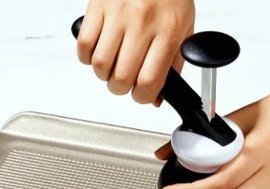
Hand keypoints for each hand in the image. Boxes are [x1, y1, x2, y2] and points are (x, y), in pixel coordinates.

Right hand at [76, 0, 194, 105]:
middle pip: (122, 78)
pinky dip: (87, 57)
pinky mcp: (97, 6)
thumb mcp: (184, 26)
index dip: (143, 98)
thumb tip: (158, 97)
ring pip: (100, 65)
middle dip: (122, 89)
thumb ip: (174, 63)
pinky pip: (84, 44)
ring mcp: (118, 14)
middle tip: (125, 82)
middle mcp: (143, 22)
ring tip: (112, 66)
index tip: (142, 96)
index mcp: (168, 30)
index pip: (150, 81)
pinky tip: (99, 51)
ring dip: (104, 74)